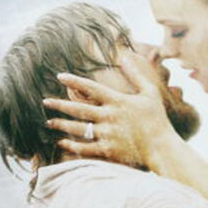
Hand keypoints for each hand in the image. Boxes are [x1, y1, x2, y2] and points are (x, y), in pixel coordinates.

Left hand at [43, 50, 177, 168]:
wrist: (163, 148)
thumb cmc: (157, 120)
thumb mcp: (149, 93)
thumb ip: (136, 74)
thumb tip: (125, 56)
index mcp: (118, 101)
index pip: (91, 88)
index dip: (74, 81)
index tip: (60, 76)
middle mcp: (109, 117)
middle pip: (78, 109)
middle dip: (59, 105)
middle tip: (45, 102)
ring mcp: (107, 135)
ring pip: (78, 128)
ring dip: (61, 125)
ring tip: (48, 122)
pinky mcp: (108, 151)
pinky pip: (85, 148)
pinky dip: (71, 145)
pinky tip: (62, 142)